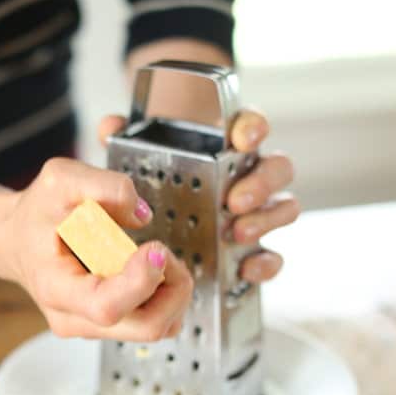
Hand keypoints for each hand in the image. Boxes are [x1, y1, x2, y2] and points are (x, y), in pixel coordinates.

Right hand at [2, 157, 193, 340]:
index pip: (106, 306)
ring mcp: (92, 328)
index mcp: (55, 287)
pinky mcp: (108, 328)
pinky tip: (149, 271)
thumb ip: (105, 186)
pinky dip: (165, 298)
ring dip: (172, 292)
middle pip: (146, 326)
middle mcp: (74, 318)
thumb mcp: (60, 179)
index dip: (141, 280)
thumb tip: (142, 215)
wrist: (17, 241)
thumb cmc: (37, 215)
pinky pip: (154, 323)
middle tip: (162, 251)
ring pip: (156, 328)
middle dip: (172, 287)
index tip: (155, 248)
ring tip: (154, 258)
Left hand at [98, 110, 298, 282]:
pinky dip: (266, 262)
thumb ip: (123, 140)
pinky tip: (246, 267)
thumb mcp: (133, 160)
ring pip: (284, 208)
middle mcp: (248, 176)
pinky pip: (272, 255)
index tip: (243, 139)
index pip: (250, 127)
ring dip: (266, 219)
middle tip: (234, 201)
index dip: (252, 128)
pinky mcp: (251, 249)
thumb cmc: (154, 184)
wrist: (153, 227)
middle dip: (261, 183)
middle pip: (278, 168)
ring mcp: (254, 213)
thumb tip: (111, 127)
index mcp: (225, 147)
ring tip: (238, 232)